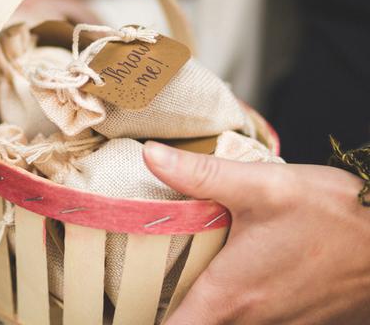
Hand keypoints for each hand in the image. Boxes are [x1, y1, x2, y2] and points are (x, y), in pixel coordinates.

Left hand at [143, 142, 369, 324]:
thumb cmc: (333, 215)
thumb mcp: (260, 186)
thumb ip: (200, 174)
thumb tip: (151, 156)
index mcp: (230, 294)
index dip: (146, 317)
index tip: (130, 304)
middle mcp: (252, 319)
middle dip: (173, 306)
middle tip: (154, 276)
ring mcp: (281, 324)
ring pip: (228, 322)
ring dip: (208, 304)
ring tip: (193, 269)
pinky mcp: (302, 319)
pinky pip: (259, 318)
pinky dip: (242, 302)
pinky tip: (243, 267)